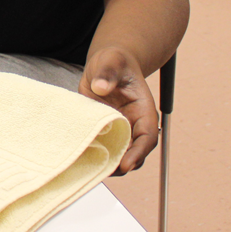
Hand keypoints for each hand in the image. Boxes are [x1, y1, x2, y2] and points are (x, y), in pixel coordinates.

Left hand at [79, 46, 159, 174]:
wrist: (107, 64)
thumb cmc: (115, 62)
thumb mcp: (111, 61)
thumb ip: (107, 72)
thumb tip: (100, 87)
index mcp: (143, 110)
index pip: (148, 137)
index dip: (138, 153)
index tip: (126, 164)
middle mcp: (133, 124)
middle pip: (135, 153)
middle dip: (122, 165)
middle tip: (103, 170)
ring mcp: (119, 129)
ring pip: (119, 154)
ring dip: (108, 163)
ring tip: (90, 167)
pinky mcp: (104, 130)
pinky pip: (103, 147)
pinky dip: (95, 154)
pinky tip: (82, 157)